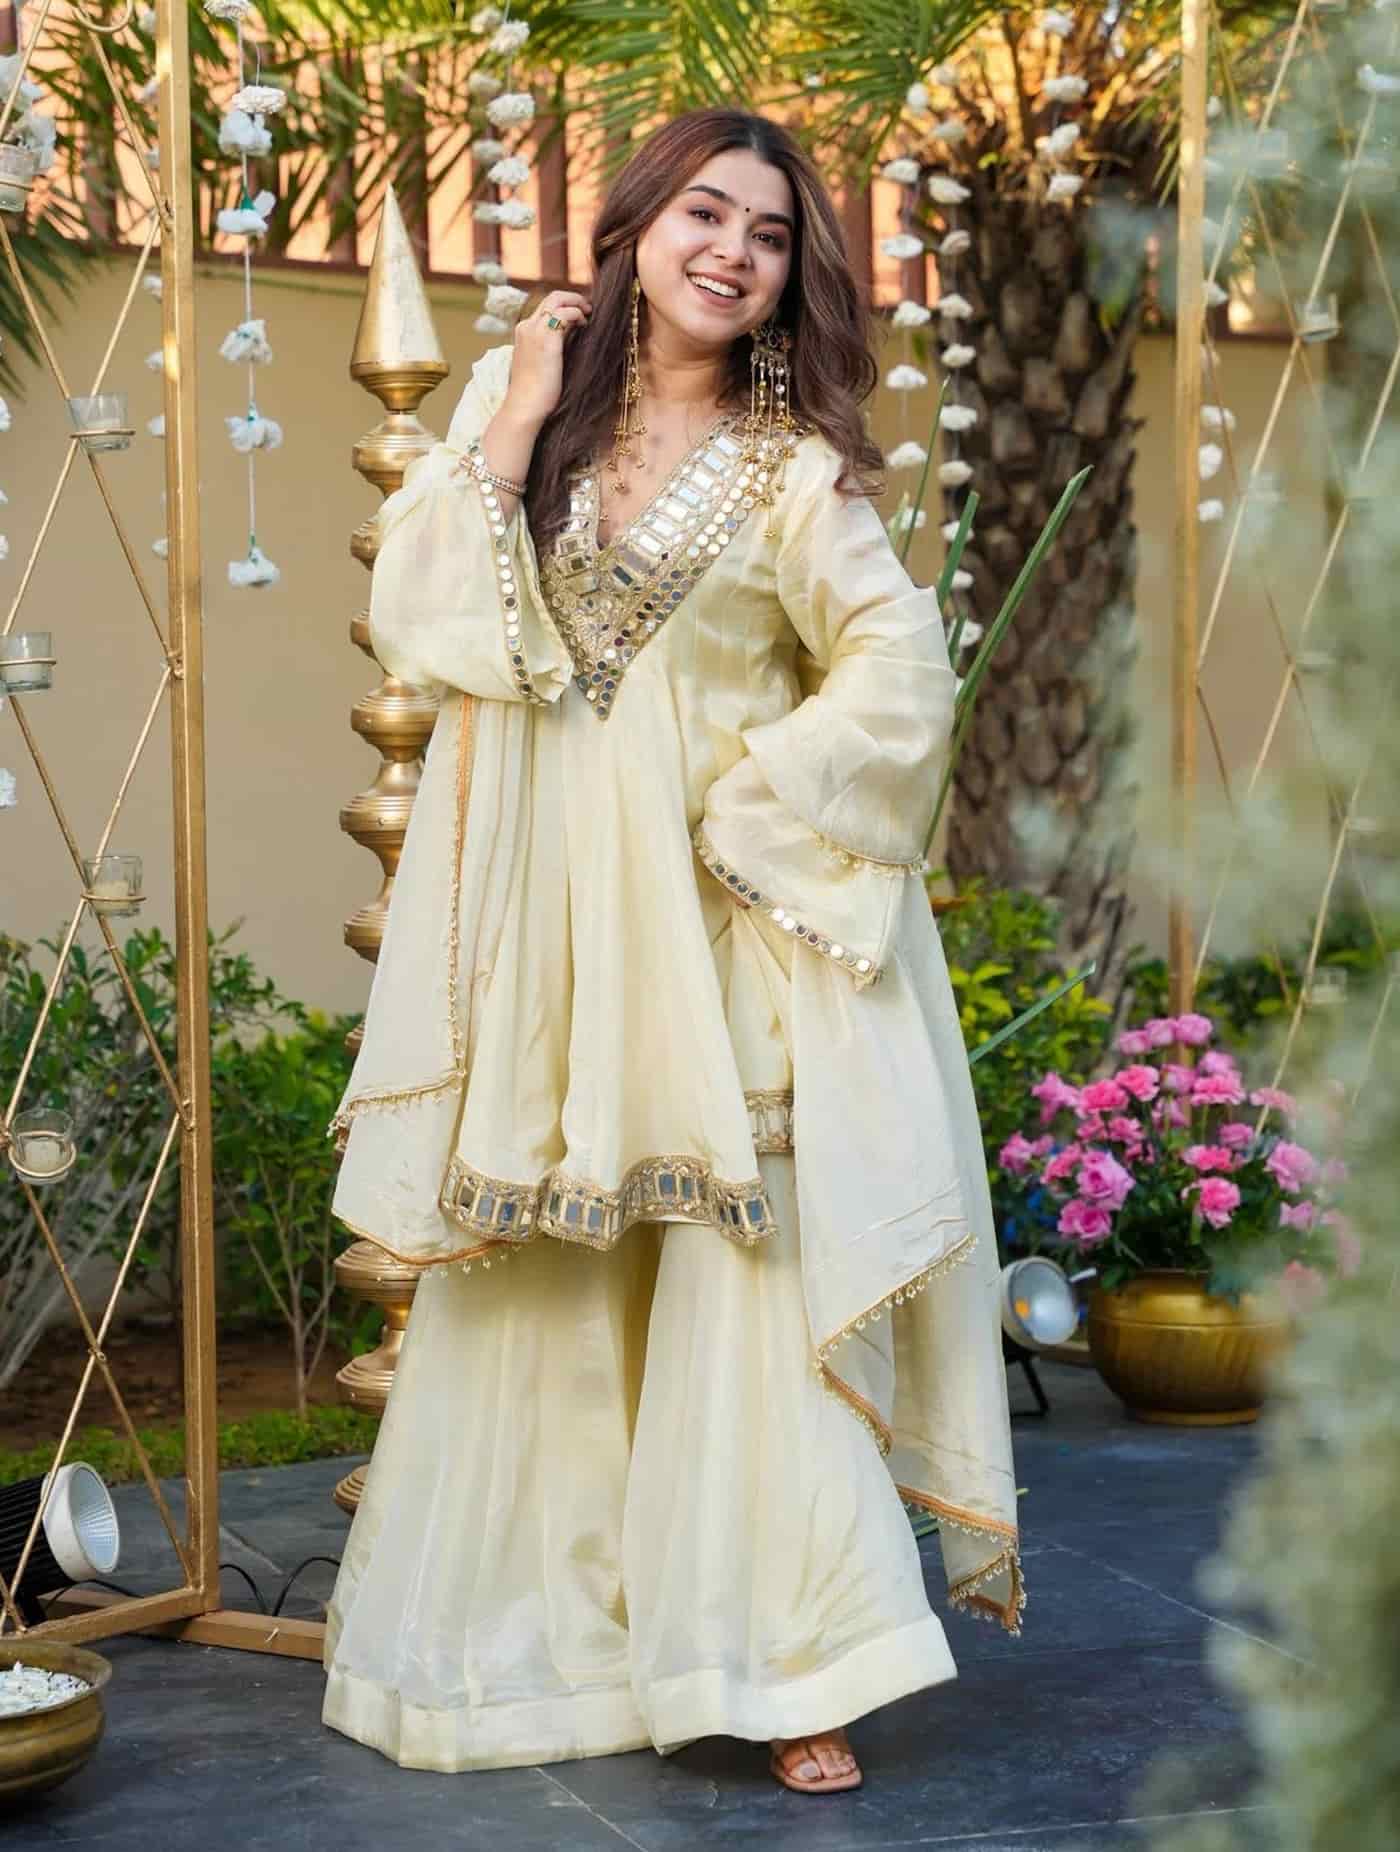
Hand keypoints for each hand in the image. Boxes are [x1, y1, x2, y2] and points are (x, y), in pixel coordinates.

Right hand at [501, 289, 591, 428]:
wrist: (525, 406)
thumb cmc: (535, 393)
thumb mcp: (541, 364)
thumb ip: (550, 348)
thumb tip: (570, 338)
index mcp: (524, 332)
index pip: (545, 307)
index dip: (564, 305)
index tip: (579, 313)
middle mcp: (527, 326)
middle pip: (552, 297)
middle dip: (573, 298)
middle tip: (588, 308)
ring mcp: (535, 330)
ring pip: (557, 299)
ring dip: (577, 303)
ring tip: (589, 314)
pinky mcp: (547, 338)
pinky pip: (565, 314)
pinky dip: (577, 314)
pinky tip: (584, 325)